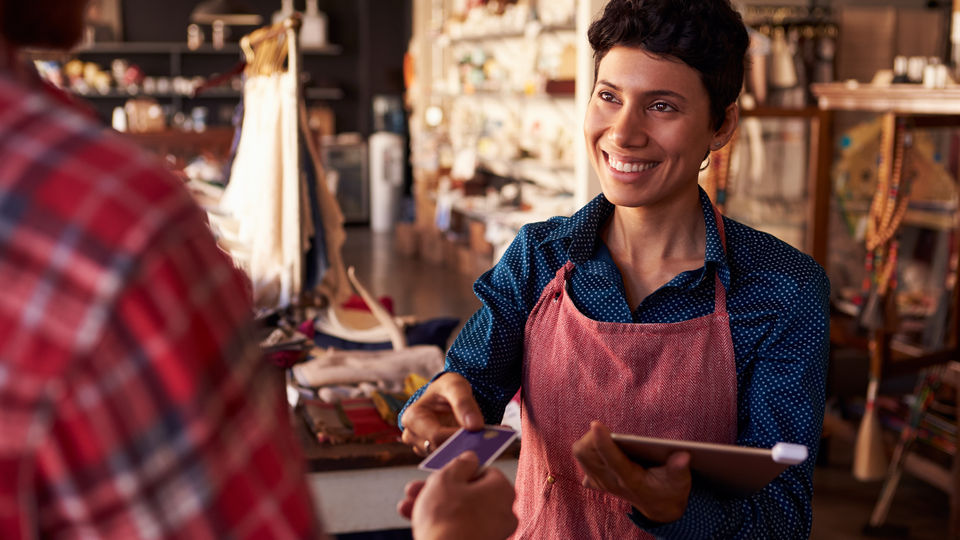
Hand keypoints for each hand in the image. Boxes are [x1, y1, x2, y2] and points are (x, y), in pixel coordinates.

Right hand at [397, 451, 517, 539]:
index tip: (442, 473)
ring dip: (434, 506)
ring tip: (407, 505)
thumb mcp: (446, 479)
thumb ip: (459, 464)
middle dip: (439, 490)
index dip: (459, 471)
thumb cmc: (447, 517)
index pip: (484, 471)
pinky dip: (444, 524)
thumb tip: (470, 458)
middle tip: (417, 489)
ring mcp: (494, 532)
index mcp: (502, 489)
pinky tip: (416, 521)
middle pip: (469, 493)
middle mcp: (504, 511)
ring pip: (462, 512)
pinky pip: (462, 529)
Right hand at [401, 372, 483, 455]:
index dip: (458, 437)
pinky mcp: (431, 453)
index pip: (436, 436)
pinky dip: (462, 453)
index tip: (478, 435)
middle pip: (439, 449)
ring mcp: (420, 447)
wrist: (447, 395)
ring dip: (463, 452)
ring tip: (482, 444)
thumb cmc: (447, 387)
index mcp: (412, 417)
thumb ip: (464, 403)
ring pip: (444, 457)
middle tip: (484, 443)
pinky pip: (448, 459)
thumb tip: (474, 426)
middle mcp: (412, 435)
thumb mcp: (456, 386)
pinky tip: (476, 446)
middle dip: (461, 446)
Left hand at [572, 421, 691, 523]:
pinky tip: (604, 449)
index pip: (612, 460)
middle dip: (593, 437)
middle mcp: (610, 482)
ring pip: (581, 454)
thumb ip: (678, 469)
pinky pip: (583, 459)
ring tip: (608, 437)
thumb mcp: (679, 482)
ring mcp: (600, 482)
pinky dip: (589, 449)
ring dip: (590, 441)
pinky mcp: (596, 480)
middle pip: (586, 454)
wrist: (659, 508)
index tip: (596, 424)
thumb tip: (683, 455)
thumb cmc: (669, 490)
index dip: (603, 442)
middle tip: (609, 432)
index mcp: (630, 481)